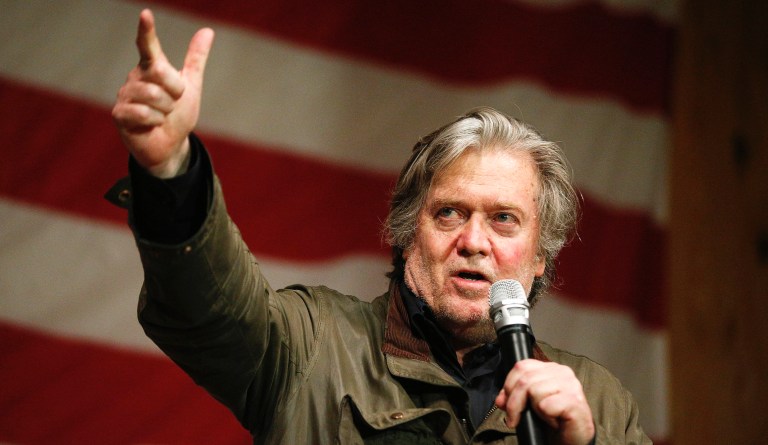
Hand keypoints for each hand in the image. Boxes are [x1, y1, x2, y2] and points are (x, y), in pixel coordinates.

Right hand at [112, 9, 213, 177]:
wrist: (170, 145)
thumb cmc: (178, 115)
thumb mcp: (191, 87)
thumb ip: (195, 60)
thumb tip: (207, 30)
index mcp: (151, 67)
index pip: (148, 45)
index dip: (146, 30)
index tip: (146, 14)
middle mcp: (135, 77)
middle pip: (161, 73)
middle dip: (175, 93)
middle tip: (172, 104)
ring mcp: (125, 95)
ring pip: (154, 95)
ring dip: (166, 110)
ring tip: (161, 115)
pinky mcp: (119, 114)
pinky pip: (144, 113)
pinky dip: (155, 122)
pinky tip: (151, 125)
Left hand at [495, 359, 594, 444]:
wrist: (574, 438)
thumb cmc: (554, 419)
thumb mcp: (530, 405)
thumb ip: (515, 397)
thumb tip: (500, 399)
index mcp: (550, 368)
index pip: (521, 366)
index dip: (508, 385)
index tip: (505, 404)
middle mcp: (562, 372)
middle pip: (524, 379)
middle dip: (513, 402)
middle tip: (514, 419)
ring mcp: (570, 385)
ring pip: (534, 390)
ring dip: (534, 410)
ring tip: (544, 417)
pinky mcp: (574, 400)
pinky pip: (546, 405)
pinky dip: (546, 417)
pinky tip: (554, 420)